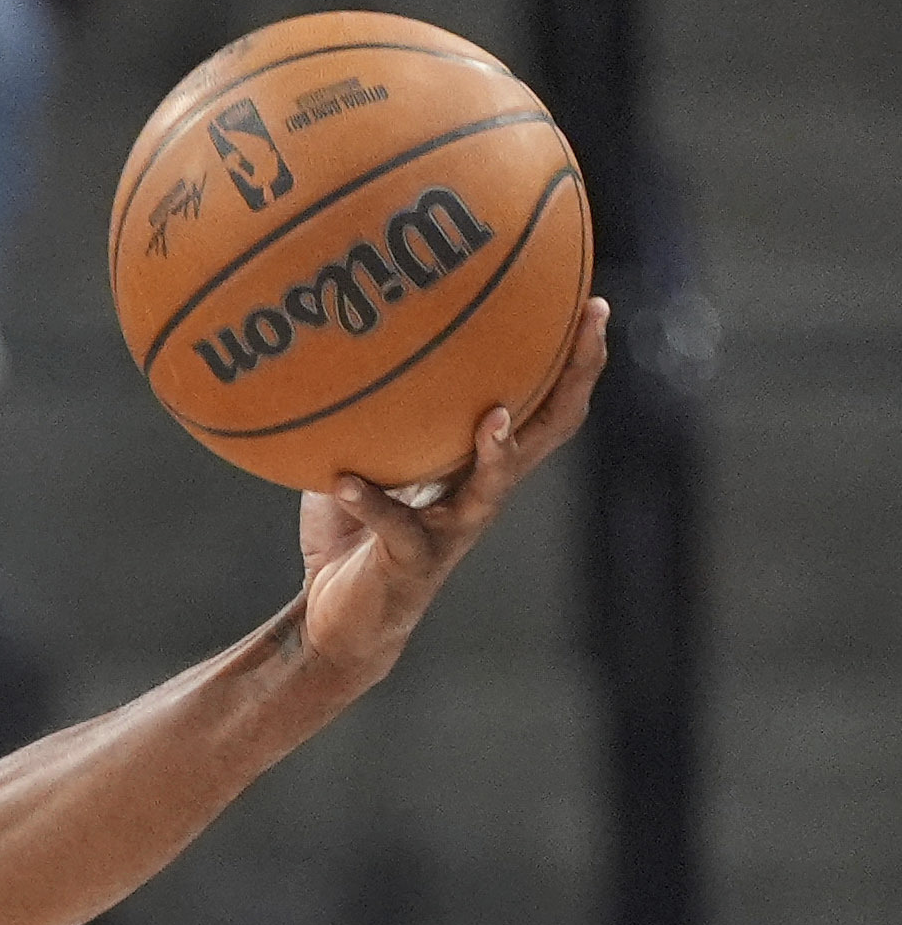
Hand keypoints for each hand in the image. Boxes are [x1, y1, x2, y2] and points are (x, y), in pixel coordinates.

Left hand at [291, 295, 608, 688]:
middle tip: (588, 326)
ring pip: (493, 487)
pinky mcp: (413, 561)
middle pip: (547, 432)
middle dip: (575, 378)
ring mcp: (453, 530)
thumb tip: (333, 352)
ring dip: (498, 452)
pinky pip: (395, 525)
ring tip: (496, 416)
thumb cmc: (352, 538)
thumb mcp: (360, 465)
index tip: (591, 303)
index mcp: (477, 466)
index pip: (542, 405)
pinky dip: (370, 502)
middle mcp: (480, 493)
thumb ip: (360, 422)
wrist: (339, 621)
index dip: (574, 360)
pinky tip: (346, 481)